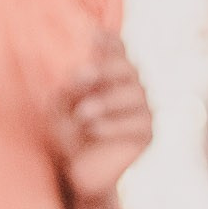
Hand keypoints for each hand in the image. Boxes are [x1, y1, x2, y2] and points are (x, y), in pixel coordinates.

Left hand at [49, 33, 152, 198]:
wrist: (77, 172)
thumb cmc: (67, 133)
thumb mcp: (60, 108)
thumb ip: (67, 90)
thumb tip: (74, 76)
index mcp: (114, 74)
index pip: (119, 49)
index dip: (110, 42)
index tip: (92, 37)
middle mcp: (133, 86)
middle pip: (128, 68)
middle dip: (105, 70)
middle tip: (81, 76)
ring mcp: (143, 109)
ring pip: (134, 95)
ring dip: (106, 102)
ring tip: (81, 114)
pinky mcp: (148, 134)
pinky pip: (137, 124)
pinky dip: (113, 126)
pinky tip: (93, 130)